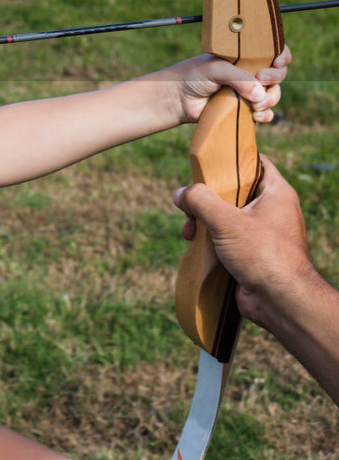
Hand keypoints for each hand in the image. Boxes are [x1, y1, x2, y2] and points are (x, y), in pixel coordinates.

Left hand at [170, 45, 290, 123]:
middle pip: (278, 74)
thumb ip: (238, 78)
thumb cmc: (193, 76)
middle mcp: (249, 73)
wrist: (177, 99)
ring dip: (270, 99)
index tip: (277, 62)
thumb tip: (259, 95)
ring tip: (255, 104)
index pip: (273, 52)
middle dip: (275, 78)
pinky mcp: (244, 109)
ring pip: (273, 94)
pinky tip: (256, 116)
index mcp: (244, 57)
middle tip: (260, 79)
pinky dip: (266, 115)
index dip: (282, 56)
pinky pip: (265, 113)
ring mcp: (248, 91)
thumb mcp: (215, 69)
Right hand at [173, 155, 314, 328]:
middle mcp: (272, 210)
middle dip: (205, 198)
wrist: (281, 302)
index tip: (207, 164)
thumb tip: (179, 194)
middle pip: (232, 190)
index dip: (231, 160)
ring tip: (189, 232)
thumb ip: (199, 200)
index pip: (255, 163)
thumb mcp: (226, 220)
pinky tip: (196, 246)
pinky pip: (226, 236)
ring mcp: (262, 232)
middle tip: (189, 207)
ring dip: (202, 221)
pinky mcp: (251, 252)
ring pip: (225, 215)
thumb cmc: (262, 255)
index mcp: (276, 193)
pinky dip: (209, 238)